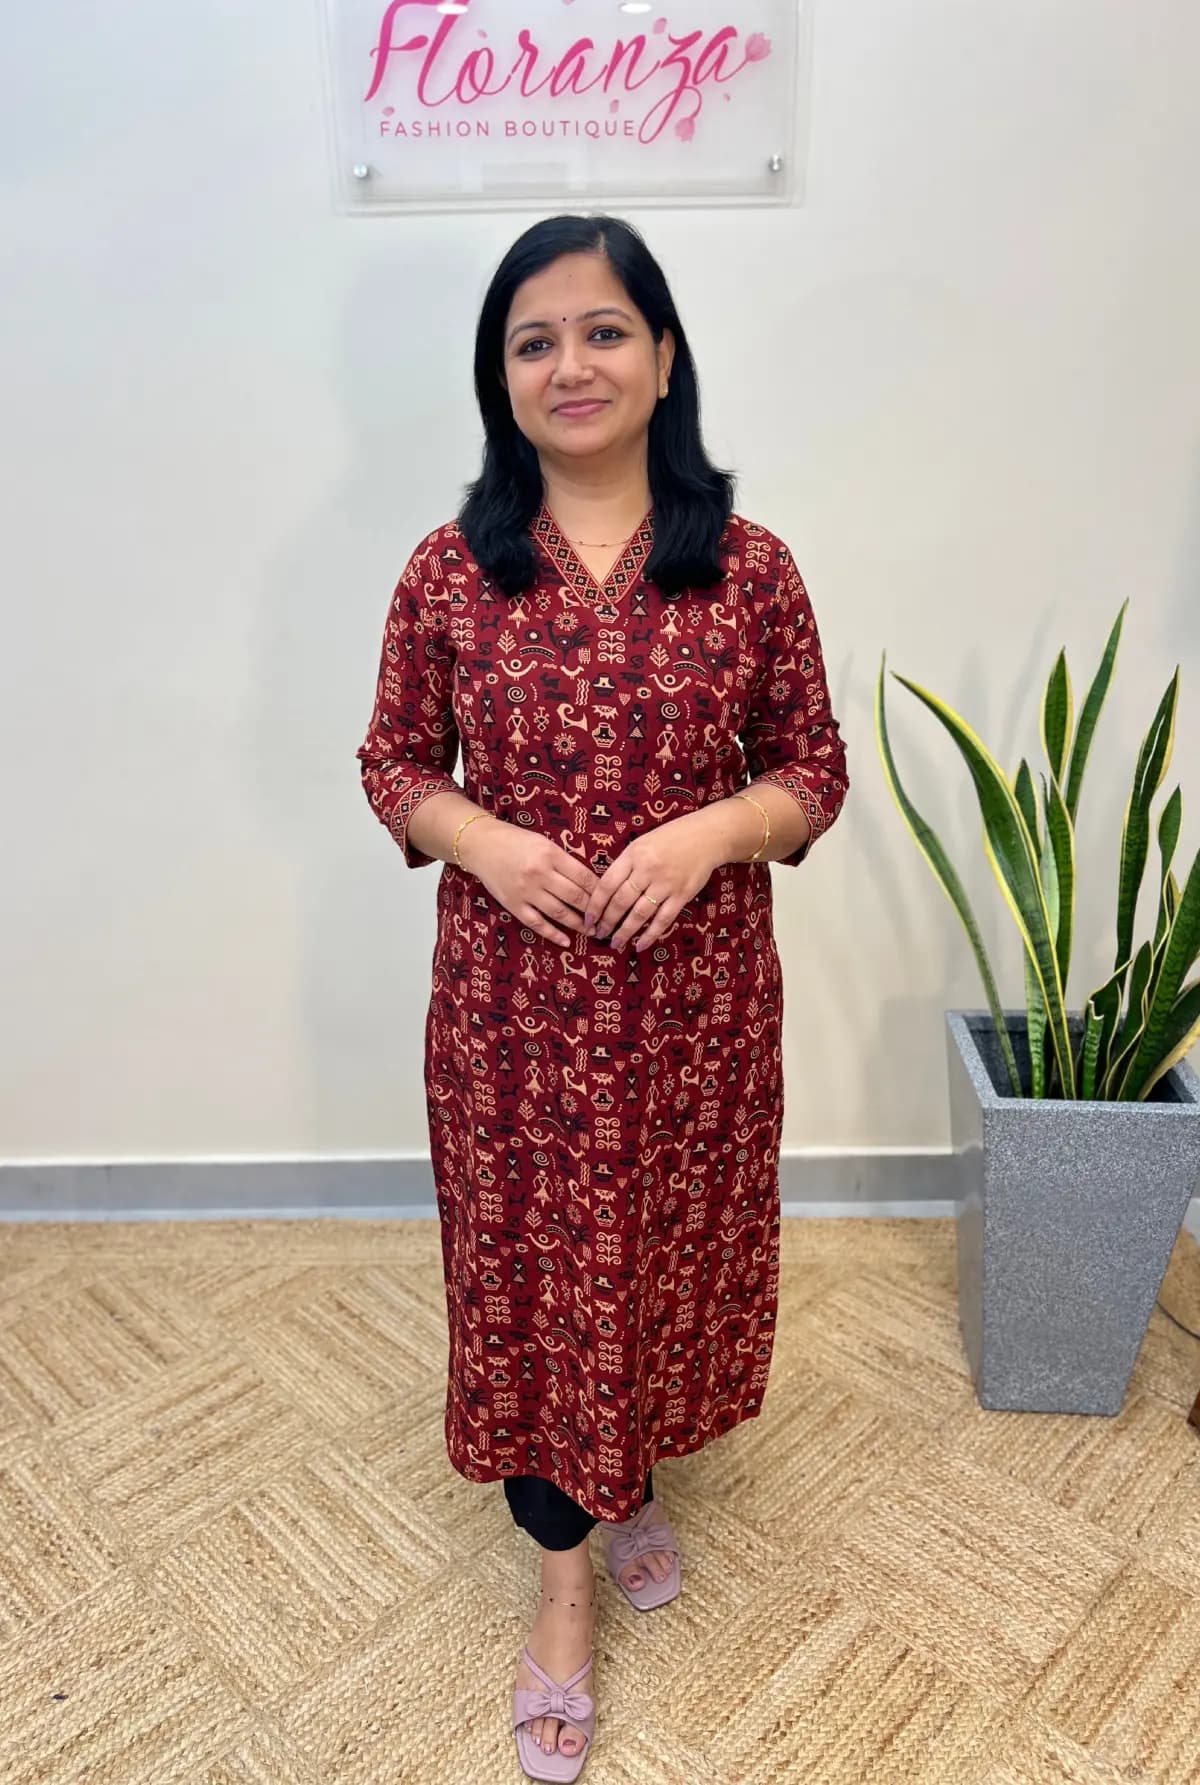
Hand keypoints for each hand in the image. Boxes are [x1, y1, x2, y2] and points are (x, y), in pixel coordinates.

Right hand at [460, 819, 598, 946]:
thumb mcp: (544, 843)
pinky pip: (536, 923)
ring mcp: (526, 891)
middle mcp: (539, 873)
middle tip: (606, 919)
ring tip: (591, 931)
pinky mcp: (513, 904)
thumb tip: (590, 882)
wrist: (481, 846)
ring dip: (578, 924)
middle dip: (593, 910)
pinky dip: (553, 934)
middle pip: (575, 896)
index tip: (609, 899)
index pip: (584, 876)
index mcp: (550, 854)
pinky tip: (566, 941)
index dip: (600, 891)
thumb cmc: (516, 841)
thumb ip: (564, 861)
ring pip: (559, 912)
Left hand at [583, 814, 721, 951]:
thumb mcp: (642, 843)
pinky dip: (650, 935)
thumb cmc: (671, 838)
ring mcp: (666, 883)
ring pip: (640, 914)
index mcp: (633, 854)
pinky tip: (640, 945)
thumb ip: (626, 864)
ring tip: (615, 943)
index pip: (607, 884)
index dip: (595, 905)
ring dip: (625, 932)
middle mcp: (648, 869)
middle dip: (607, 921)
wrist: (707, 836)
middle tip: (599, 934)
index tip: (588, 919)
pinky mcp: (682, 895)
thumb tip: (606, 891)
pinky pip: (663, 919)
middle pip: (621, 901)